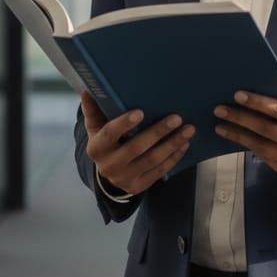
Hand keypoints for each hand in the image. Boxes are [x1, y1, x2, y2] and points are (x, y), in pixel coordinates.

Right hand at [80, 91, 194, 195]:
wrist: (107, 174)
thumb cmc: (105, 143)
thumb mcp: (96, 128)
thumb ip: (93, 110)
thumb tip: (87, 90)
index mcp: (97, 148)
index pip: (109, 134)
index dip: (124, 124)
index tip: (141, 112)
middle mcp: (109, 165)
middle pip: (136, 147)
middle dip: (158, 132)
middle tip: (177, 118)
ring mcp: (124, 178)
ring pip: (152, 160)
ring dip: (172, 144)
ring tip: (188, 129)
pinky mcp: (138, 187)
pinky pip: (160, 171)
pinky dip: (174, 157)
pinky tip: (184, 144)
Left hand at [212, 91, 276, 185]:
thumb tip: (267, 101)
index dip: (257, 103)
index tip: (238, 96)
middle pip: (265, 129)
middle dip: (240, 118)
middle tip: (220, 110)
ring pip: (261, 147)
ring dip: (239, 136)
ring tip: (221, 127)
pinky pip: (268, 160)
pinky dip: (253, 149)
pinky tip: (241, 140)